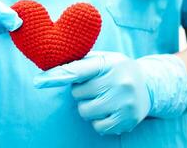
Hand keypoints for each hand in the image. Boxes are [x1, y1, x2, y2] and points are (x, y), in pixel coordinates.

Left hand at [34, 51, 186, 134]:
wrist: (148, 85)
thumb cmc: (117, 70)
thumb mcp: (104, 59)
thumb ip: (82, 63)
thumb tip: (53, 70)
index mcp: (109, 63)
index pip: (77, 70)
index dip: (56, 76)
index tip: (39, 81)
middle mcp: (119, 81)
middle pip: (78, 93)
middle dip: (81, 91)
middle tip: (95, 86)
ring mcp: (125, 102)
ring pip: (85, 111)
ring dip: (87, 106)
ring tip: (101, 98)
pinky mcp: (128, 119)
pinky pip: (98, 126)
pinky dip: (97, 120)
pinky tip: (108, 110)